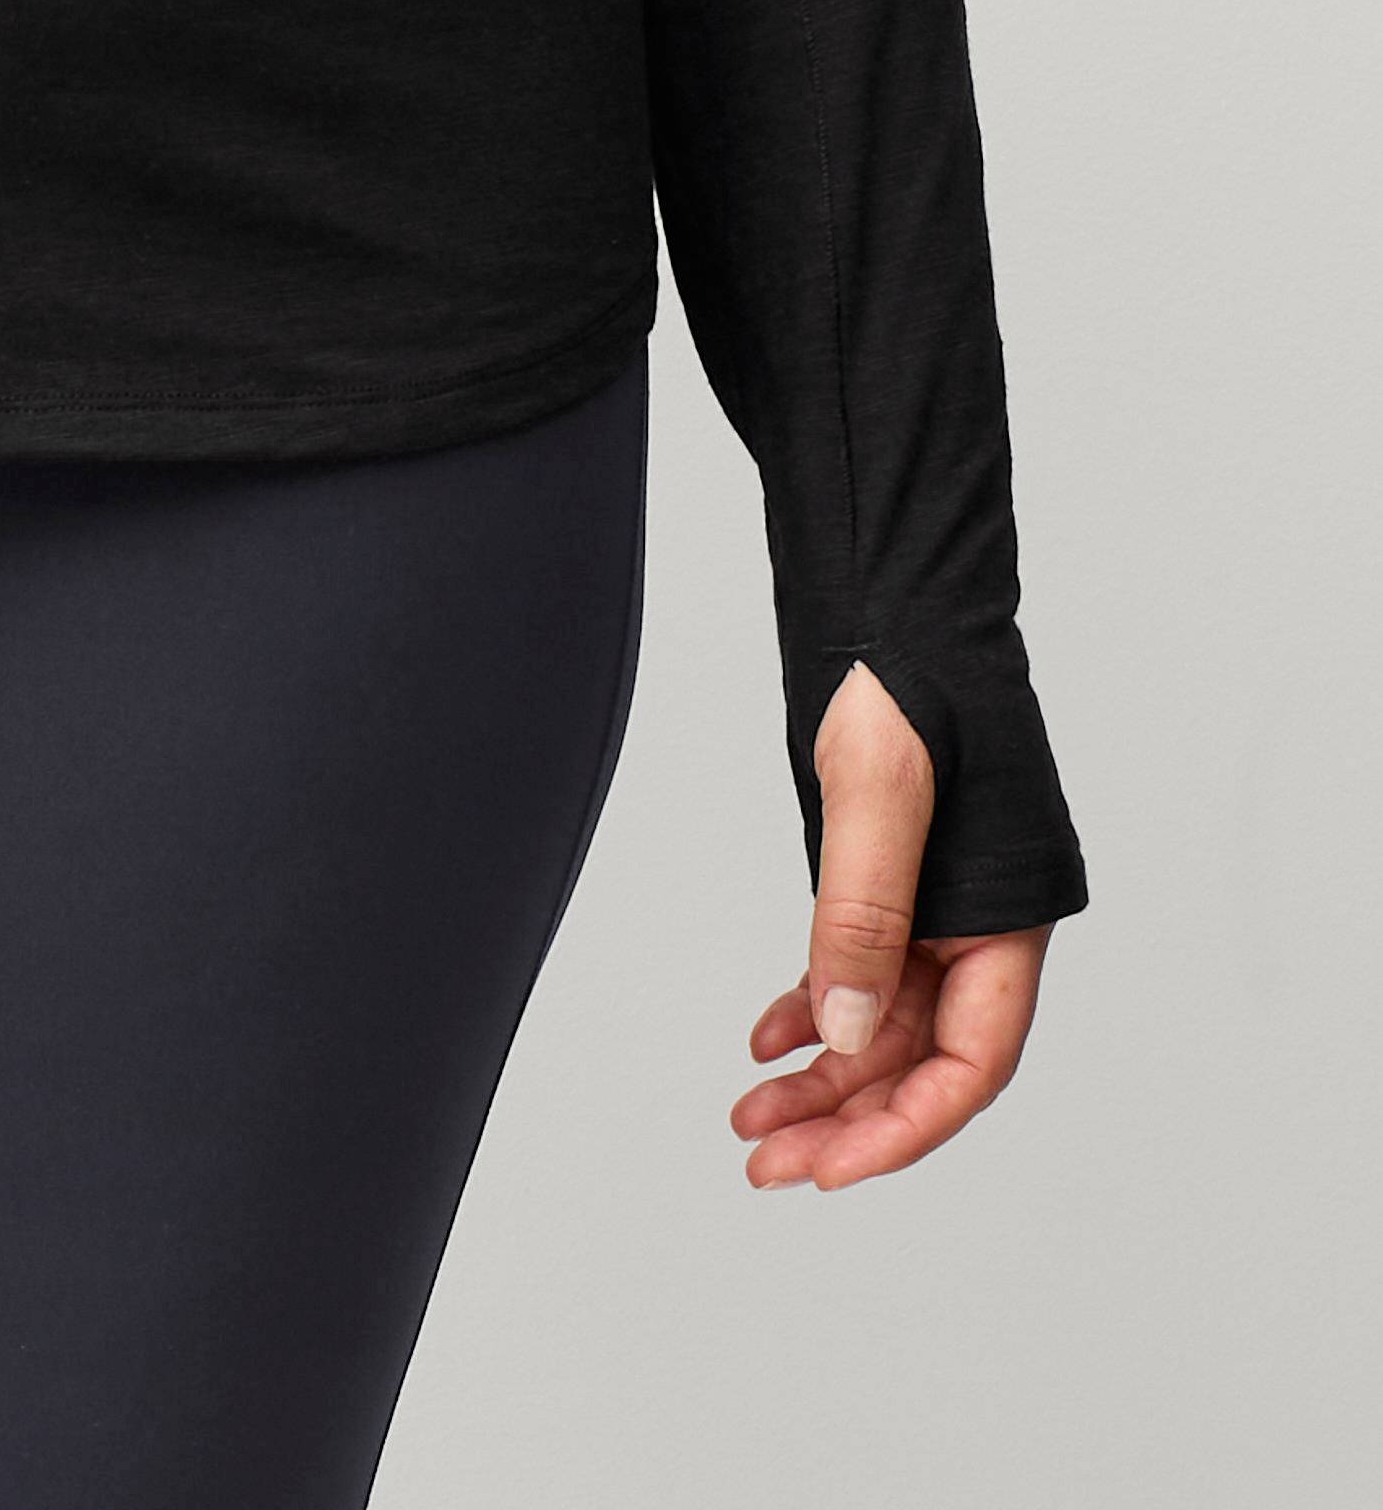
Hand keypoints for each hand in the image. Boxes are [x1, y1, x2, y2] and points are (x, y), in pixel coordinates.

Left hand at [730, 657, 1050, 1190]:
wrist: (889, 588)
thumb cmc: (904, 669)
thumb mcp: (881, 787)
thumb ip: (864, 910)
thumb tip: (848, 1032)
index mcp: (1008, 915)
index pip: (972, 1063)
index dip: (905, 1126)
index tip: (834, 1171)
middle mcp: (980, 923)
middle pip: (922, 1058)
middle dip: (848, 1118)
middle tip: (767, 1163)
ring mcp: (936, 902)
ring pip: (883, 1022)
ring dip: (823, 1074)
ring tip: (750, 1118)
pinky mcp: (892, 874)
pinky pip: (859, 968)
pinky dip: (813, 1007)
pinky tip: (765, 1039)